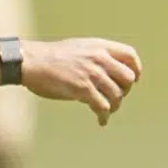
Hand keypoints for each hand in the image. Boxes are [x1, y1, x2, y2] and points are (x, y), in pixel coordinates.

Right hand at [21, 38, 143, 126]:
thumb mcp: (78, 47)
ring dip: (114, 106)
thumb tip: (108, 72)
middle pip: (128, 78)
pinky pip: (103, 107)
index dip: (136, 69)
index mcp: (98, 46)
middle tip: (115, 97)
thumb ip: (95, 56)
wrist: (31, 62)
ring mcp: (92, 74)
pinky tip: (101, 120)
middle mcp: (99, 58)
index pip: (130, 55)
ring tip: (106, 111)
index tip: (134, 80)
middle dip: (125, 90)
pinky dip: (104, 116)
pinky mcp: (83, 89)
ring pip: (117, 95)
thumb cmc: (50, 57)